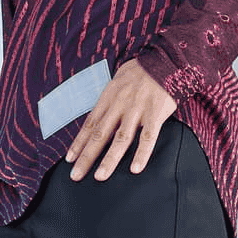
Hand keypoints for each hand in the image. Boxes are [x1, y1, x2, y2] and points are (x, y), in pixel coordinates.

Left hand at [65, 59, 178, 181]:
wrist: (168, 60)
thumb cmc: (143, 71)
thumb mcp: (119, 80)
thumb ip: (110, 99)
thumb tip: (100, 115)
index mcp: (109, 97)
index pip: (90, 124)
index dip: (78, 143)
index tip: (69, 159)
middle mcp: (120, 104)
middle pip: (100, 135)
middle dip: (86, 157)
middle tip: (75, 175)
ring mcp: (137, 110)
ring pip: (121, 139)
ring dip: (109, 160)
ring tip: (99, 177)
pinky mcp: (155, 114)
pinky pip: (148, 137)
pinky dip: (141, 154)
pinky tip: (135, 169)